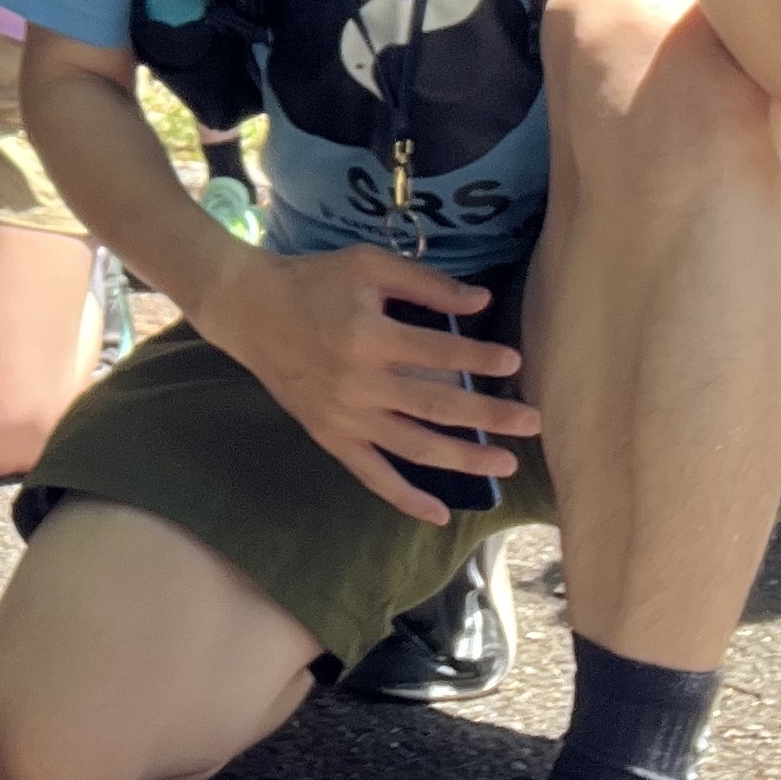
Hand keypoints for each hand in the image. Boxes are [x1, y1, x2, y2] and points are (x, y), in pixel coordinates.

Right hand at [202, 244, 538, 526]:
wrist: (248, 311)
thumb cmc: (313, 281)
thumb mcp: (367, 266)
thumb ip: (424, 282)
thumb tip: (479, 301)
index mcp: (368, 336)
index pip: (437, 352)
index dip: (478, 358)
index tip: (514, 362)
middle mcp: (358, 383)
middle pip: (435, 406)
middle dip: (488, 416)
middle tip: (532, 422)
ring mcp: (344, 417)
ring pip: (412, 446)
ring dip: (462, 459)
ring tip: (504, 464)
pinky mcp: (330, 437)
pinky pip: (371, 475)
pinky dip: (404, 497)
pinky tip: (440, 513)